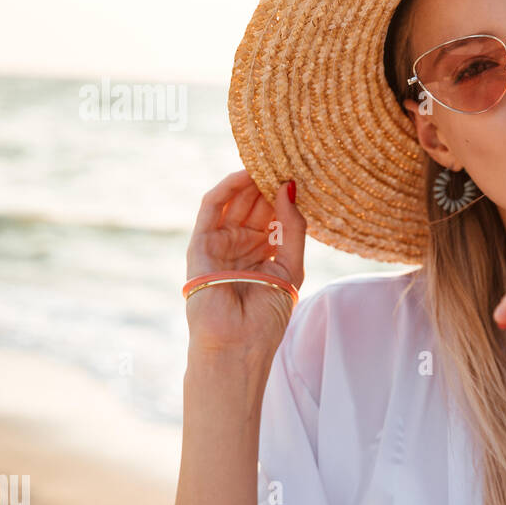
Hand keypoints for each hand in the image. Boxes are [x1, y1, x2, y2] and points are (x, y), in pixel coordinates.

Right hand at [185, 169, 305, 355]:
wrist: (237, 346)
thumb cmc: (265, 317)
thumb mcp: (291, 266)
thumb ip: (292, 227)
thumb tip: (289, 186)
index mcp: (264, 252)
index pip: (274, 214)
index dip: (286, 194)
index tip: (304, 172)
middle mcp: (242, 245)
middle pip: (255, 204)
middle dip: (269, 182)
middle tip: (288, 158)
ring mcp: (221, 243)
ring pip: (235, 201)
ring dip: (250, 179)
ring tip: (270, 160)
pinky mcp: (201, 244)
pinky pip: (212, 208)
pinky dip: (227, 188)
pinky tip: (245, 174)